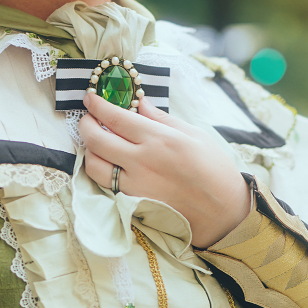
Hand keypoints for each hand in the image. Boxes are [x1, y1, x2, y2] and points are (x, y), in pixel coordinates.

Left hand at [80, 93, 251, 248]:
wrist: (221, 211)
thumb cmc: (213, 170)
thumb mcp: (193, 134)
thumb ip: (161, 118)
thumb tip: (140, 102)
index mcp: (159, 139)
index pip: (116, 118)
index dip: (98, 105)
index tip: (90, 97)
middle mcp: (142, 161)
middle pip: (97, 140)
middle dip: (86, 124)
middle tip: (87, 117)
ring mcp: (134, 184)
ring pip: (94, 165)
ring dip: (89, 150)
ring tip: (94, 141)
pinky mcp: (132, 202)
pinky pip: (106, 184)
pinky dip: (100, 170)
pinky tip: (105, 162)